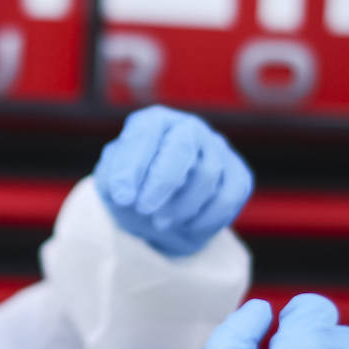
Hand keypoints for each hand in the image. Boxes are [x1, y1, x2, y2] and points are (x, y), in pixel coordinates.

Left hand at [93, 105, 253, 255]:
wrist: (159, 218)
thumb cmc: (134, 192)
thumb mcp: (111, 183)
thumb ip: (113, 179)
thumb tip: (125, 192)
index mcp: (155, 122)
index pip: (147, 132)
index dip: (134, 165)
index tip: (122, 197)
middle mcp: (188, 128)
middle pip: (182, 147)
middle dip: (162, 182)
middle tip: (143, 209)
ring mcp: (217, 149)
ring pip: (207, 174)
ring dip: (181, 206)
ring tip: (160, 223)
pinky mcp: (238, 175)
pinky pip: (229, 196)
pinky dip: (206, 218)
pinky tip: (187, 226)